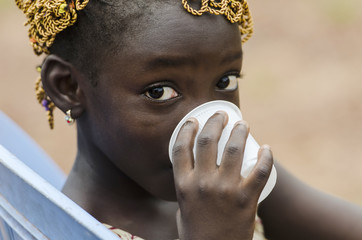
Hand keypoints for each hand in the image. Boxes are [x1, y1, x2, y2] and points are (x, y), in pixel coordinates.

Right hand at [172, 111, 272, 239]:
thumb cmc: (196, 232)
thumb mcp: (182, 207)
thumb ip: (187, 187)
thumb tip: (196, 170)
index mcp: (183, 185)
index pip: (181, 147)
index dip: (187, 129)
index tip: (194, 119)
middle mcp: (202, 183)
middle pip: (207, 141)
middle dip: (215, 122)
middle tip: (222, 115)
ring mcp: (225, 190)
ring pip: (233, 149)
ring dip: (239, 131)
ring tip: (243, 124)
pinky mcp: (246, 199)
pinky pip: (259, 171)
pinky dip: (265, 156)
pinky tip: (266, 148)